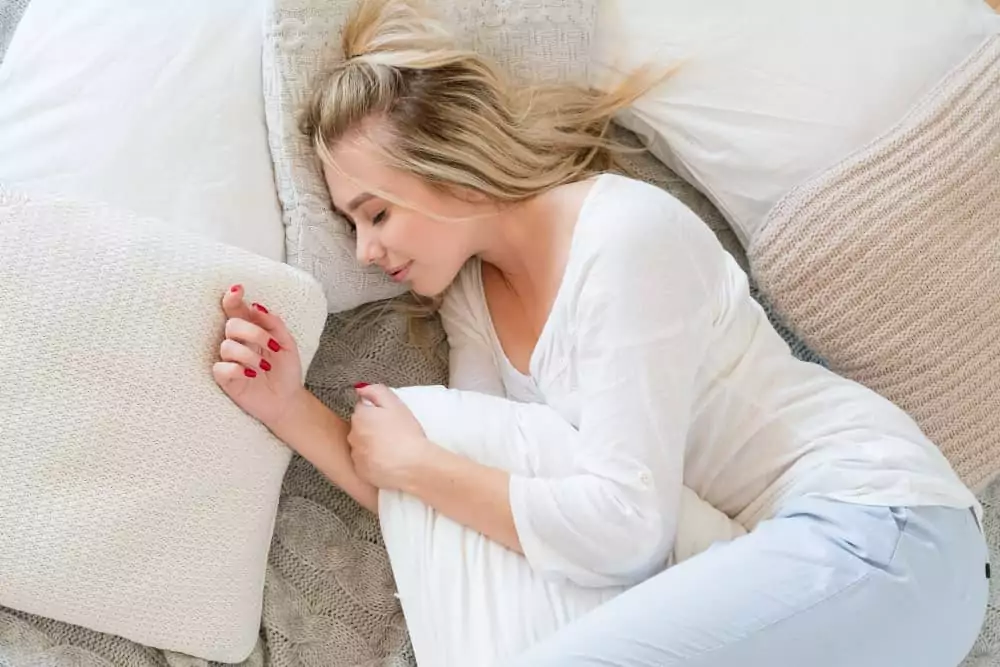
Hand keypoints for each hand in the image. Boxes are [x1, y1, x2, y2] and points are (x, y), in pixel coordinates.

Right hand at [212, 284, 304, 431]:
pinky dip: (237, 369)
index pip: (236, 310)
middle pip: (232, 325)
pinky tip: (251, 374)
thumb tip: (256, 306)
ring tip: (264, 366)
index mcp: (251, 331)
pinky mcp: (225, 379)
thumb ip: (274, 324)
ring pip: (226, 346)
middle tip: (271, 345)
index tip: (238, 290)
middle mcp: (238, 343)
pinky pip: (221, 368)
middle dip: (253, 332)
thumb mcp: (287, 344)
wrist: (288, 399)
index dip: (232, 298)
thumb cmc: (286, 370)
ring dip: (249, 355)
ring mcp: (230, 360)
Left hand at [348, 384, 431, 490]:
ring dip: (371, 445)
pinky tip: (388, 462)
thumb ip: (376, 391)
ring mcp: (356, 455)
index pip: (362, 408)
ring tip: (391, 449)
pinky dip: (373, 462)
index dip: (376, 412)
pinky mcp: (361, 472)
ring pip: (361, 445)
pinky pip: (364, 463)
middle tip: (392, 433)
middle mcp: (352, 435)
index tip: (389, 419)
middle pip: (360, 427)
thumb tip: (360, 389)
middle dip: (372, 428)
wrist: (414, 466)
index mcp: (360, 416)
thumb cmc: (407, 433)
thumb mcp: (395, 404)